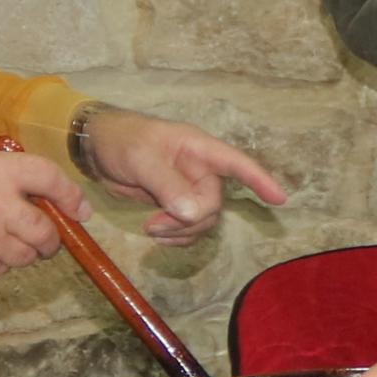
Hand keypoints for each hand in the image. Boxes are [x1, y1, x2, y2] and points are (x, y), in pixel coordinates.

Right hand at [0, 150, 83, 283]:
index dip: (71, 196)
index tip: (80, 211)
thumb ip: (12, 177)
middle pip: (46, 232)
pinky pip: (2, 269)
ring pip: (27, 256)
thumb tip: (61, 200)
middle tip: (42, 236)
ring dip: (21, 250)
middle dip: (50, 238)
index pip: (49, 178)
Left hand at [77, 107, 290, 245]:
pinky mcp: (175, 204)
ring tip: (151, 229)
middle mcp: (199, 169)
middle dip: (190, 219)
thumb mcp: (141, 159)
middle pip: (213, 203)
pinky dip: (177, 236)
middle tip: (155, 224)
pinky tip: (156, 234)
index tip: (280, 199)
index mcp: (198, 149)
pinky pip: (189, 227)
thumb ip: (168, 185)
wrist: (95, 148)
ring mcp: (188, 188)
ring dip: (181, 231)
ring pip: (203, 219)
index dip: (259, 180)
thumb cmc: (121, 140)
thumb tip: (193, 213)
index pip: (237, 164)